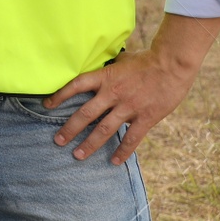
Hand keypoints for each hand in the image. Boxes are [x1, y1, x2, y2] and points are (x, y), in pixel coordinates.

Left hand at [48, 12, 219, 162]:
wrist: (172, 64)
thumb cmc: (147, 59)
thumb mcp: (122, 59)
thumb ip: (110, 67)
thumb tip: (100, 65)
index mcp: (105, 77)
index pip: (76, 86)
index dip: (60, 96)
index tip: (46, 106)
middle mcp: (112, 93)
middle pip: (86, 113)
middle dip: (70, 128)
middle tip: (58, 141)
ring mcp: (128, 107)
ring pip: (104, 129)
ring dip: (89, 144)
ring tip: (77, 155)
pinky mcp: (145, 118)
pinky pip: (131, 139)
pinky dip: (122, 151)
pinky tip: (113, 161)